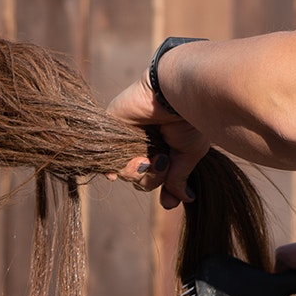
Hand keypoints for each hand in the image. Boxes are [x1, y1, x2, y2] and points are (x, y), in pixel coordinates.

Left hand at [104, 72, 211, 210]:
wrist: (173, 95)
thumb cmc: (188, 120)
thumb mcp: (189, 153)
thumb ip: (179, 177)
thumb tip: (185, 199)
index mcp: (164, 146)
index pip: (156, 175)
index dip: (162, 186)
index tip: (168, 200)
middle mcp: (145, 143)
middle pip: (141, 178)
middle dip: (152, 178)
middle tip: (162, 161)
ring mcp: (126, 137)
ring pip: (125, 171)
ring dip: (137, 172)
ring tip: (148, 158)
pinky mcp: (110, 129)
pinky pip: (105, 158)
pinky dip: (113, 168)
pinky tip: (121, 169)